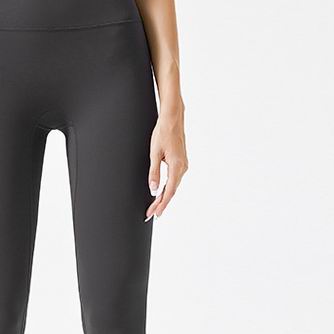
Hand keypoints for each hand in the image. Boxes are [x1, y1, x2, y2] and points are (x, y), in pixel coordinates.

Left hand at [145, 99, 187, 219]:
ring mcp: (183, 165)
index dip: (161, 204)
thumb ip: (154, 173)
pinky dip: (166, 188)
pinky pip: (174, 180)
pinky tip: (160, 194)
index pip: (169, 191)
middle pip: (171, 191)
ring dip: (163, 197)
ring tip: (153, 207)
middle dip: (160, 203)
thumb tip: (153, 189)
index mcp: (177, 166)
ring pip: (172, 186)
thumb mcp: (154, 153)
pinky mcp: (180, 163)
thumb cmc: (163, 133)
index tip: (155, 214)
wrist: (172, 119)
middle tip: (150, 214)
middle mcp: (183, 168)